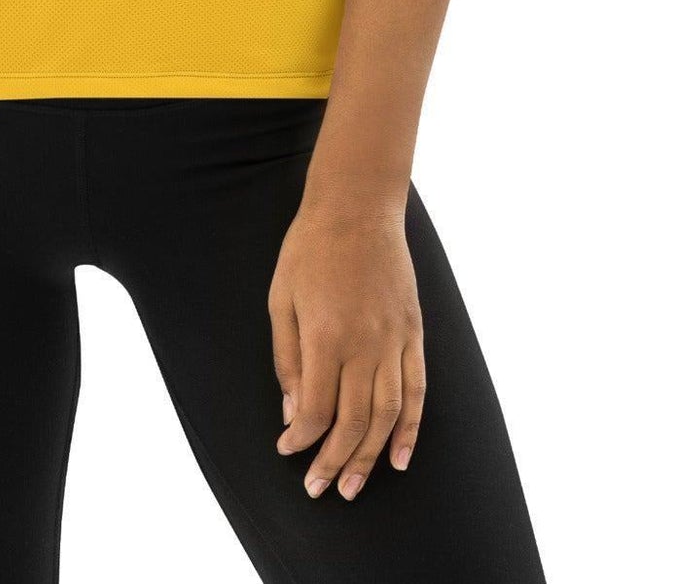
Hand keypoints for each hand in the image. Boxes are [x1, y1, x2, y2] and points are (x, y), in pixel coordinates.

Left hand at [268, 198, 425, 498]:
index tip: (287, 451)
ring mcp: (394, 340)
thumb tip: (292, 413)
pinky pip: (417, 390)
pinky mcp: (413, 333)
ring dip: (370, 457)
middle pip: (353, 422)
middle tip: (321, 489)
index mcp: (326, 337)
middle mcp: (364, 345)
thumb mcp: (280, 298)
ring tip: (355, 487)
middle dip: (334, 462)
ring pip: (388, 416)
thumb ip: (286, 358)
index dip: (301, 439)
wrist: (357, 207)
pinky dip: (411, 429)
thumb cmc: (309, 249)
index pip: (316, 409)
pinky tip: (400, 457)